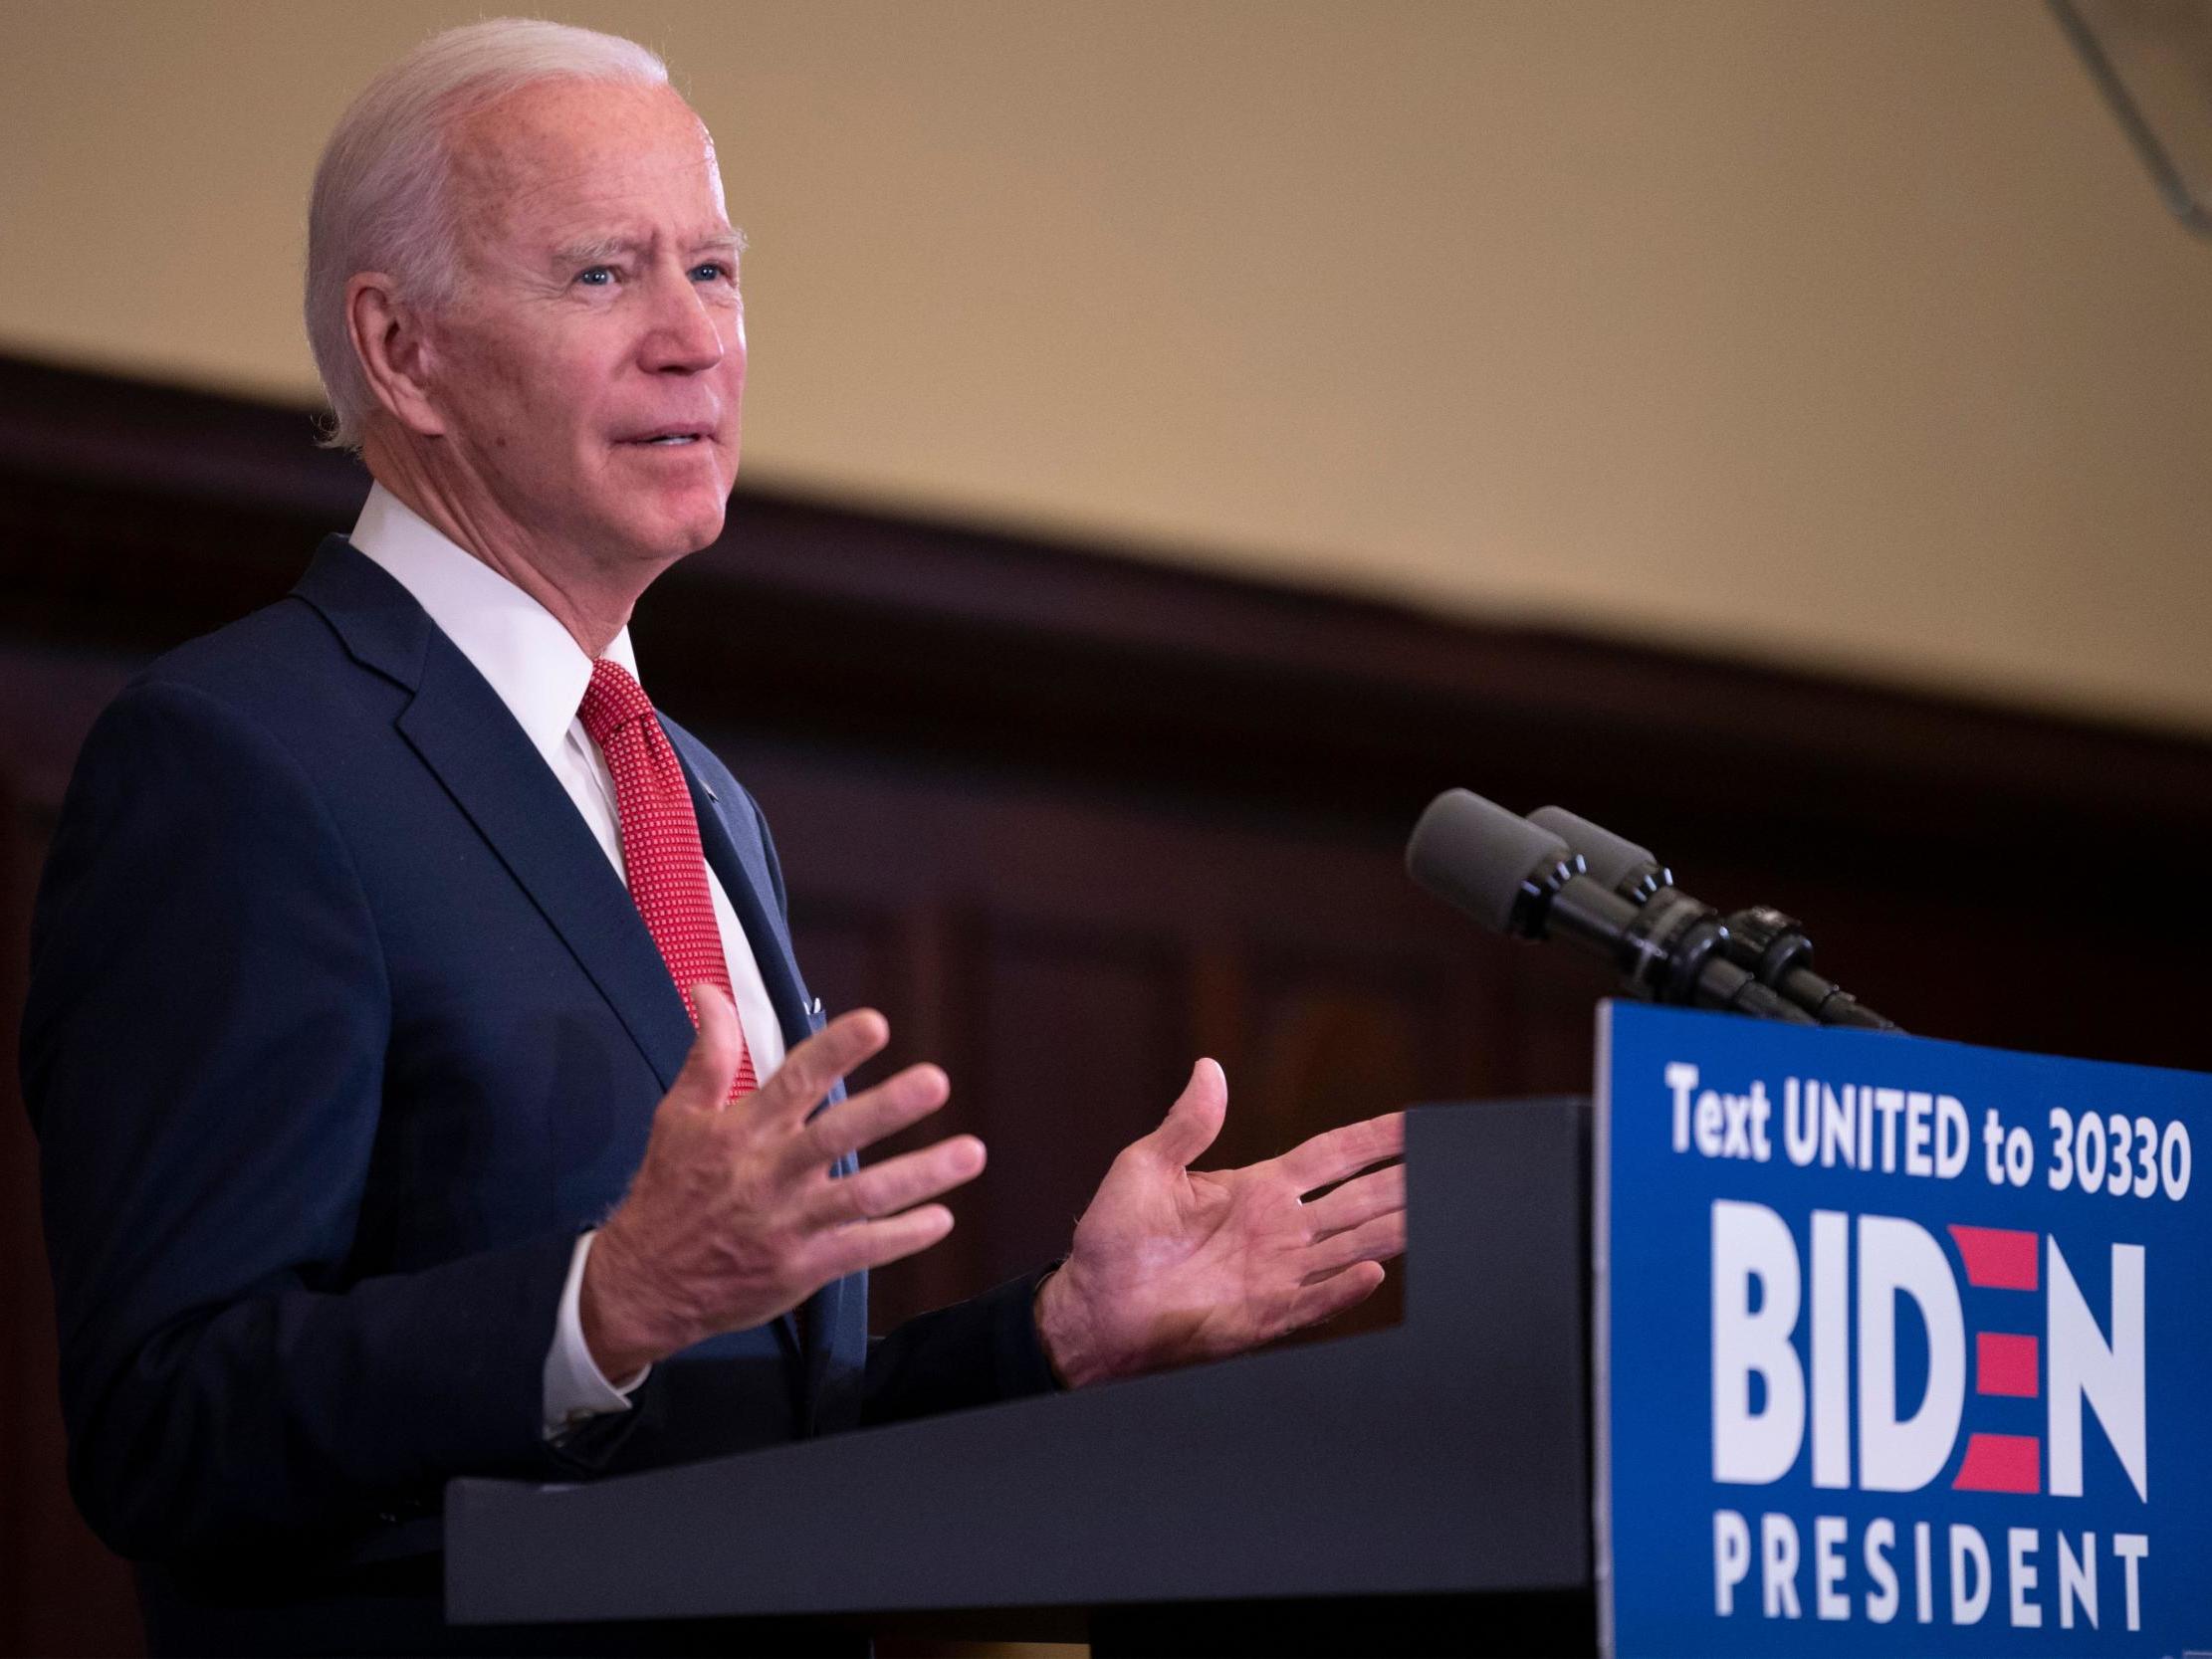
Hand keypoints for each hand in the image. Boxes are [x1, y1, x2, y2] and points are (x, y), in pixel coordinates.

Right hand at [581, 987, 982, 1377]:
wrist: (643, 1285)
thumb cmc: (667, 1192)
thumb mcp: (679, 1117)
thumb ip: (708, 1053)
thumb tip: (711, 991)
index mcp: (741, 1132)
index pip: (794, 1082)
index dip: (834, 1051)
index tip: (876, 1023)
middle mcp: (769, 1175)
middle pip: (836, 1136)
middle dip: (888, 1108)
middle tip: (936, 1081)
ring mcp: (789, 1225)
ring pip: (863, 1197)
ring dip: (919, 1175)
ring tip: (971, 1153)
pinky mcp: (802, 1268)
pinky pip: (861, 1250)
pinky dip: (903, 1236)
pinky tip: (942, 1218)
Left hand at [1034, 1060, 1404, 1387]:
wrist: (1092, 1307)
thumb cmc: (1115, 1238)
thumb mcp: (1145, 1166)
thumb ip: (1187, 1124)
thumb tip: (1209, 1068)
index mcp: (1258, 1189)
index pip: (1332, 1157)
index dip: (1374, 1138)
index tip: (1417, 1122)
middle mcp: (1280, 1230)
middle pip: (1360, 1199)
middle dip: (1405, 1179)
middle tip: (1452, 1161)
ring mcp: (1277, 1274)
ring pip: (1353, 1245)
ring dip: (1395, 1228)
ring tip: (1437, 1207)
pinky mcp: (1264, 1316)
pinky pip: (1315, 1301)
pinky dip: (1344, 1289)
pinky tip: (1377, 1273)